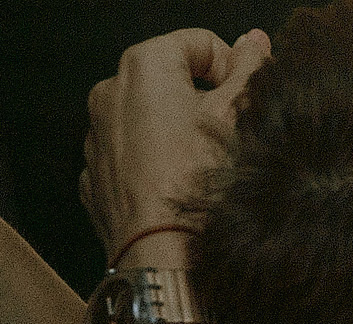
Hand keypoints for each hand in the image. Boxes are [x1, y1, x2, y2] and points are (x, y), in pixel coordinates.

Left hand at [80, 29, 268, 266]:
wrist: (163, 253)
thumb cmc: (199, 182)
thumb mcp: (237, 116)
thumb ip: (250, 70)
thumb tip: (255, 40)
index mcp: (142, 65)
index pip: (201, 43)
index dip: (233, 69)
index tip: (246, 103)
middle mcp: (109, 92)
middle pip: (171, 80)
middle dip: (204, 101)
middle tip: (231, 136)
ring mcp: (98, 136)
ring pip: (150, 119)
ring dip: (179, 132)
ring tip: (204, 167)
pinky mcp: (97, 176)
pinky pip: (133, 157)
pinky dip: (155, 164)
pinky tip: (178, 188)